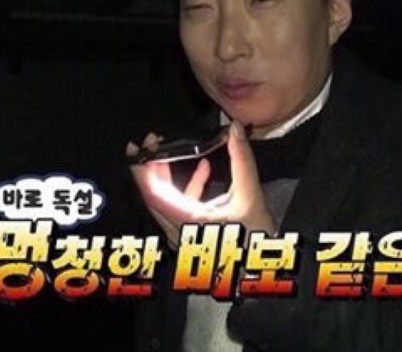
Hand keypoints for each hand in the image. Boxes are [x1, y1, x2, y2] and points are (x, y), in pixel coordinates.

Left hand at [127, 121, 274, 248]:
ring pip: (164, 202)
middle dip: (150, 167)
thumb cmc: (256, 240)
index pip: (153, 194)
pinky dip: (188, 187)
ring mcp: (183, 235)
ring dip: (166, 176)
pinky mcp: (191, 234)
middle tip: (151, 142)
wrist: (262, 272)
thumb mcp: (251, 197)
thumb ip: (242, 160)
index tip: (139, 147)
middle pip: (153, 196)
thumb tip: (234, 128)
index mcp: (189, 222)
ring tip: (170, 149)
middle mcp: (179, 231)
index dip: (142, 169)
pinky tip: (204, 167)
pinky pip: (181, 207)